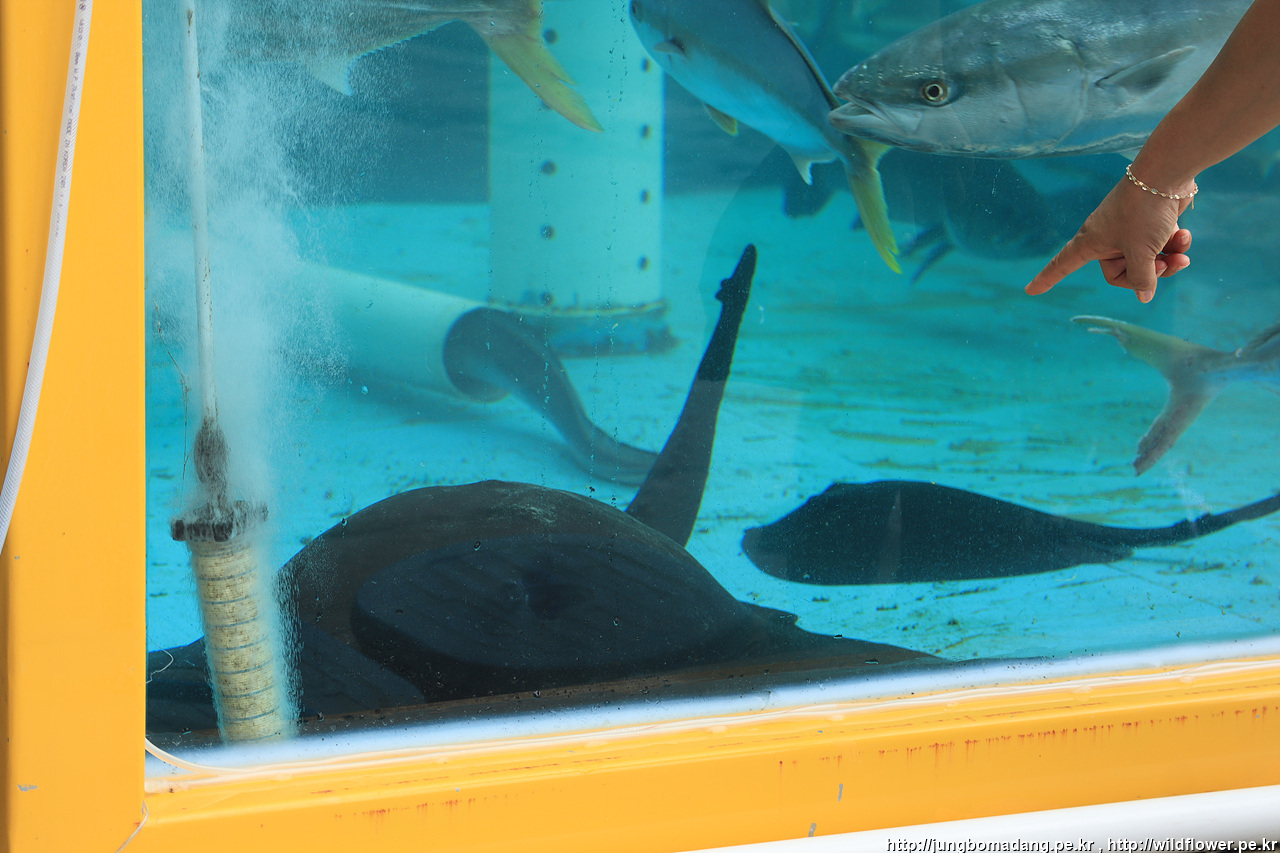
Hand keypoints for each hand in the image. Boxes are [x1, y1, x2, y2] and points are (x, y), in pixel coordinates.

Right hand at [1025, 178, 1193, 302]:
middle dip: (1148, 272)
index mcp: (1091, 243)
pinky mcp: (1150, 222)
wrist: (1167, 174)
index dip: (1046, 278)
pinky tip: (1184, 235)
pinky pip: (1159, 244)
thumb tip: (1145, 296)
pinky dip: (1174, 244)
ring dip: (1167, 260)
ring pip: (1146, 260)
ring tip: (1181, 256)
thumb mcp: (1142, 252)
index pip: (1062, 265)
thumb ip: (1143, 278)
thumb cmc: (1144, 212)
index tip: (1030, 291)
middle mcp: (1107, 238)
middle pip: (1122, 272)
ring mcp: (1129, 230)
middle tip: (1164, 266)